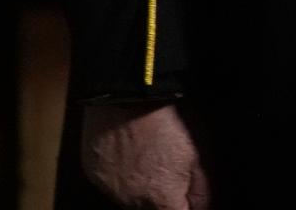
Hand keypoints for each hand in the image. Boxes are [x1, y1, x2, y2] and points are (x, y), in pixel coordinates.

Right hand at [81, 101, 210, 208]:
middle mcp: (132, 201)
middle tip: (168, 171)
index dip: (183, 206)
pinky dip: (120, 173)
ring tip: (148, 157)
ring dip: (140, 186)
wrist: (127, 96)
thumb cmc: (166, 121)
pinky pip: (109, 182)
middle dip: (162, 197)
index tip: (184, 197)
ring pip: (130, 198)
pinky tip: (129, 152)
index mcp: (160, 199)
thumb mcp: (197, 153)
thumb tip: (202, 207)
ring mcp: (109, 188)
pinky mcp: (92, 173)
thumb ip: (200, 188)